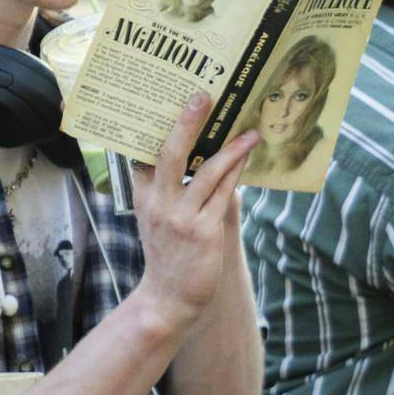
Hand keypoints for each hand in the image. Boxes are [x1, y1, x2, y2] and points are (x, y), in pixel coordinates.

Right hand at [129, 93, 257, 331]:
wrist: (169, 298)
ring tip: (249, 129)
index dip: (155, 124)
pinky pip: (224, 193)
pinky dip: (236, 171)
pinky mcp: (204, 231)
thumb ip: (165, 189)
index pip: (145, 152)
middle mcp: (158, 203)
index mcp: (144, 196)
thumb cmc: (168, 254)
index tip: (169, 96)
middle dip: (187, 122)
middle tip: (203, 96)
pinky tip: (248, 156)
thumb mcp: (154, 218)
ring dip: (230, 147)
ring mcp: (181, 218)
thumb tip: (195, 154)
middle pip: (171, 153)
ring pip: (206, 171)